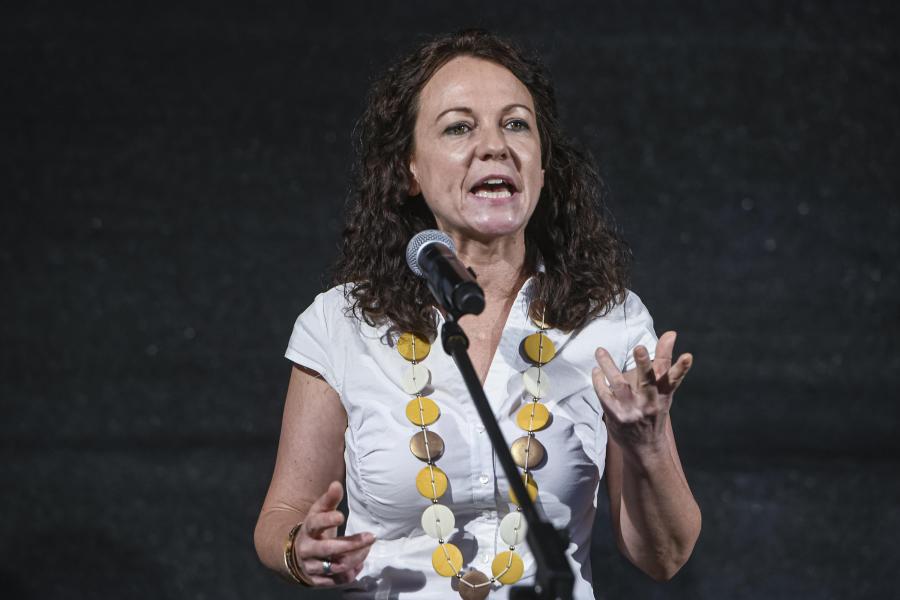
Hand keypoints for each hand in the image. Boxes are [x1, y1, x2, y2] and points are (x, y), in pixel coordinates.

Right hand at [293, 481, 374, 585]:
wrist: (294, 554)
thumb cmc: (313, 530)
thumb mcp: (318, 513)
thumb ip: (329, 500)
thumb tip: (336, 484)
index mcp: (307, 529)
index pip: (315, 524)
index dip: (327, 520)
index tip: (342, 516)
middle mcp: (306, 549)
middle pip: (328, 549)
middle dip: (351, 544)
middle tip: (371, 537)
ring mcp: (311, 566)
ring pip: (335, 566)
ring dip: (355, 558)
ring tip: (367, 548)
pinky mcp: (316, 581)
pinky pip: (336, 580)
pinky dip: (350, 573)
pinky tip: (359, 564)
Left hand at [592, 331, 692, 455]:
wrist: (645, 449)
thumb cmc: (654, 411)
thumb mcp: (663, 390)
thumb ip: (664, 362)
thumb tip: (671, 333)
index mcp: (664, 395)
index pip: (674, 378)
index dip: (682, 368)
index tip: (688, 356)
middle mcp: (650, 402)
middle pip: (648, 381)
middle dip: (644, 364)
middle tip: (639, 348)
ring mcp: (632, 410)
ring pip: (619, 384)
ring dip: (609, 366)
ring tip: (600, 350)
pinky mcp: (616, 415)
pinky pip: (604, 395)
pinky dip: (599, 381)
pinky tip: (597, 370)